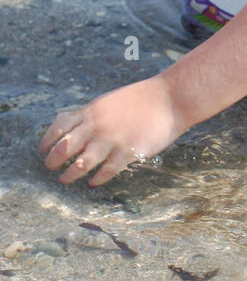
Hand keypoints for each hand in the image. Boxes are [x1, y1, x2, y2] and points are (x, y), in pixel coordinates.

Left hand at [38, 75, 187, 186]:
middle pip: (64, 148)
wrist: (171, 97)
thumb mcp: (110, 100)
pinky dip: (97, 179)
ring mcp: (111, 140)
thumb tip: (76, 126)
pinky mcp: (127, 153)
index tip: (43, 150)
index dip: (47, 140)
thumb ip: (92, 114)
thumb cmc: (143, 97)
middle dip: (53, 160)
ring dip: (70, 174)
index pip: (59, 126)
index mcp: (92, 111)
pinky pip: (106, 171)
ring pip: (80, 164)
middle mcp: (96, 126)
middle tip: (50, 168)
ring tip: (65, 179)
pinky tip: (94, 182)